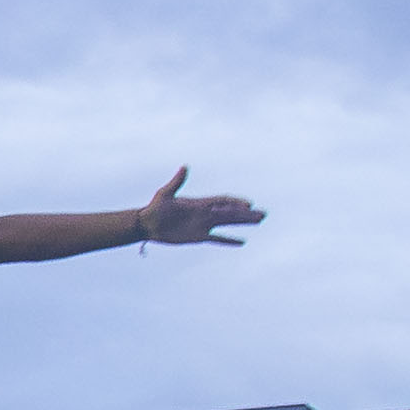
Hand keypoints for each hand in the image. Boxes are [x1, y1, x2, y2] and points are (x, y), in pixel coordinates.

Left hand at [138, 168, 263, 246]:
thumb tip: (184, 167)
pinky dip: (229, 240)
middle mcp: (205, 213)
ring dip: (243, 223)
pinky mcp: (198, 236)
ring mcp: (203, 225)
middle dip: (246, 214)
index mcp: (199, 203)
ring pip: (227, 224)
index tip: (248, 205)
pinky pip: (217, 239)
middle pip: (230, 213)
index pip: (222, 202)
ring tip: (259, 221)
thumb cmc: (154, 209)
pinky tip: (242, 242)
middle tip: (263, 214)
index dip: (235, 203)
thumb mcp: (165, 195)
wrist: (146, 225)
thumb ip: (176, 182)